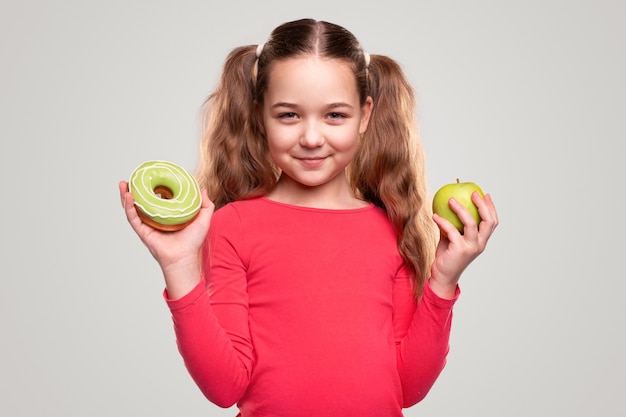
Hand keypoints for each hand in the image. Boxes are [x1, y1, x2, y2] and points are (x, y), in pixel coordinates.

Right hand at [119, 181, 214, 295]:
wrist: (185, 257)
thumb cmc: (193, 241)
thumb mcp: (203, 219)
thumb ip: (205, 204)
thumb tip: (202, 188)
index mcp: (167, 214)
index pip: (158, 197)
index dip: (153, 187)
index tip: (150, 175)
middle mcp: (155, 218)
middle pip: (142, 201)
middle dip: (135, 189)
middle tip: (132, 177)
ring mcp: (148, 224)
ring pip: (133, 208)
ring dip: (126, 195)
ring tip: (124, 184)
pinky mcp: (143, 231)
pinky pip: (133, 218)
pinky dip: (129, 207)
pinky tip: (128, 196)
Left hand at [429, 192, 498, 297]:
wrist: (441, 276)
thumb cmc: (446, 257)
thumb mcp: (451, 238)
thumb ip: (452, 225)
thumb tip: (447, 206)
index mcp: (481, 241)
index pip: (492, 223)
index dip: (491, 208)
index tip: (485, 194)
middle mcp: (480, 244)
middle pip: (488, 221)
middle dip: (483, 205)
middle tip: (473, 193)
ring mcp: (471, 247)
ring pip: (471, 224)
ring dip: (461, 209)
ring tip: (450, 199)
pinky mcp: (460, 250)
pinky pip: (452, 230)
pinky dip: (443, 221)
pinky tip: (435, 216)